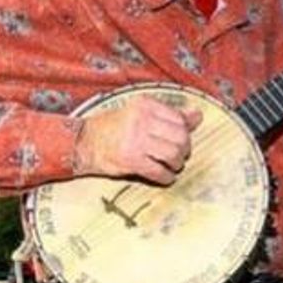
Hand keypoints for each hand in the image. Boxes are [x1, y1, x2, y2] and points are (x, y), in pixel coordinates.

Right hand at [76, 96, 201, 185]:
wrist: (84, 141)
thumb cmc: (114, 126)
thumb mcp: (141, 112)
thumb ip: (170, 114)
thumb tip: (198, 115)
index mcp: (145, 105)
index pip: (179, 119)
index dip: (186, 132)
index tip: (182, 140)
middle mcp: (142, 120)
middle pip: (180, 137)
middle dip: (184, 149)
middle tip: (180, 155)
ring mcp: (136, 140)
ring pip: (173, 154)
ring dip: (177, 164)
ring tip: (172, 165)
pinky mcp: (131, 160)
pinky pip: (159, 171)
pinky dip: (166, 177)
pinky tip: (165, 176)